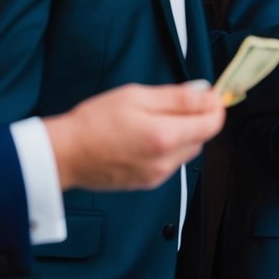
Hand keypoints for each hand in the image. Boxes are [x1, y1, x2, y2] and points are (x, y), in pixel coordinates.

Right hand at [44, 82, 225, 191]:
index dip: (214, 107)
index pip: (212, 124)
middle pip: (202, 137)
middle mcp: (166, 161)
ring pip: (187, 150)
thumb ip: (178, 97)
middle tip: (174, 104)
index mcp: (166, 137)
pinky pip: (171, 162)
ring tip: (153, 121)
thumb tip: (207, 95)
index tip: (208, 95)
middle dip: (197, 119)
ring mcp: (157, 175)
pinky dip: (168, 148)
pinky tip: (145, 138)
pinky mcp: (147, 183)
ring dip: (182, 134)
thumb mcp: (138, 97)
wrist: (64, 154)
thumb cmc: (94, 122)